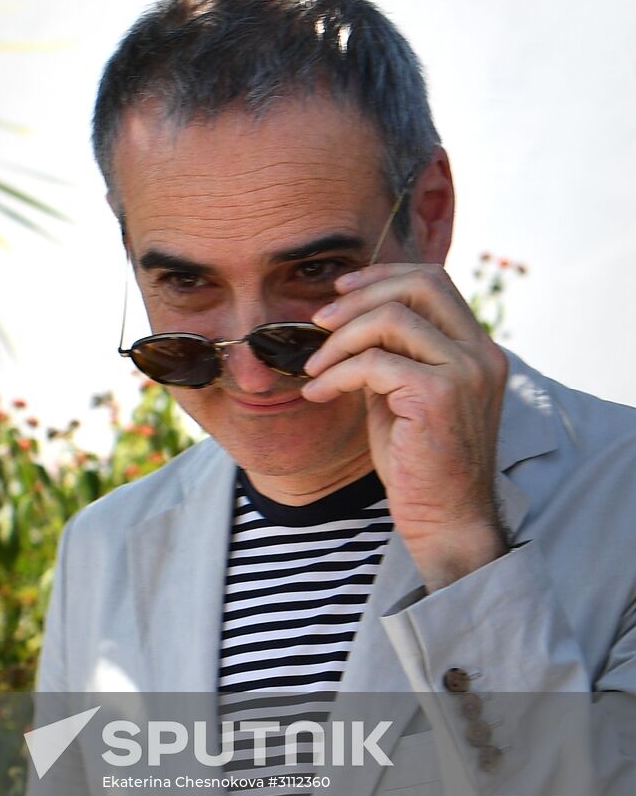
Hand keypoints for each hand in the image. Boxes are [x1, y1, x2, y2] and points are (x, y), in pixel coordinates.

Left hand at [300, 263, 509, 590]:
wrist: (445, 518)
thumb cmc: (419, 463)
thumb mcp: (404, 396)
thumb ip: (390, 356)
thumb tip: (345, 324)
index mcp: (477, 349)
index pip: (435, 281)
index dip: (383, 277)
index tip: (340, 290)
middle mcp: (481, 353)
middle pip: (421, 285)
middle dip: (360, 296)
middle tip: (319, 320)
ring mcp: (465, 372)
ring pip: (392, 320)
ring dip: (340, 339)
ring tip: (314, 367)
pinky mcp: (439, 396)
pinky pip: (374, 363)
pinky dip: (337, 374)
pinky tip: (319, 393)